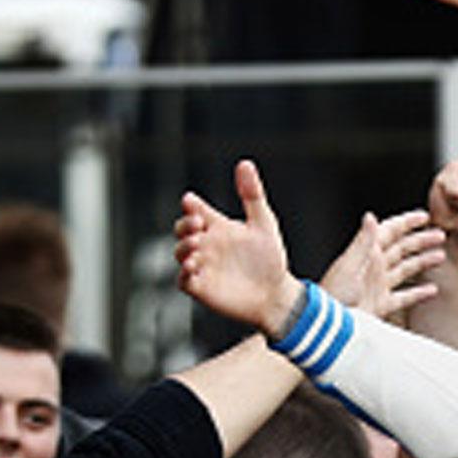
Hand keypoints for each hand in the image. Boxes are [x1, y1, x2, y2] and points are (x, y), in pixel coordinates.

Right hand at [175, 159, 298, 336]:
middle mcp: (206, 245)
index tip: (192, 203)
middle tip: (198, 225)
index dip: (191, 206)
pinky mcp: (201, 288)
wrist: (276, 294)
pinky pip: (184, 280)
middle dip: (185, 225)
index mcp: (218, 227)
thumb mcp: (264, 224)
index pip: (196, 211)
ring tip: (197, 245)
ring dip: (184, 248)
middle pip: (182, 229)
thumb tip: (245, 163)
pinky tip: (194, 267)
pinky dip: (185, 273)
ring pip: (181, 253)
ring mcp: (202, 266)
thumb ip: (252, 195)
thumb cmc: (270, 258)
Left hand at [319, 210, 444, 321]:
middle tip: (440, 235)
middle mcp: (374, 267)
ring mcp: (379, 286)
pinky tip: (432, 290)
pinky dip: (419, 293)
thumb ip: (362, 241)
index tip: (424, 216)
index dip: (407, 222)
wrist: (327, 325)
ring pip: (406, 269)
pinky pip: (405, 297)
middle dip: (421, 240)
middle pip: (402, 249)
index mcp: (367, 254)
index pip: (390, 232)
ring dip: (423, 261)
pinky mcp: (381, 305)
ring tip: (440, 256)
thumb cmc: (333, 294)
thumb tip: (371, 217)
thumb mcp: (349, 265)